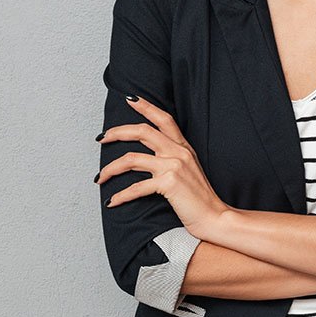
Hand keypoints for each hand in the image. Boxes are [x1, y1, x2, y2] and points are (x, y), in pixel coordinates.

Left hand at [96, 95, 231, 238]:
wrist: (215, 217)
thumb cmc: (200, 198)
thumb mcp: (190, 170)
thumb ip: (174, 158)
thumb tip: (151, 156)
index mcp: (183, 147)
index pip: (163, 119)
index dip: (146, 107)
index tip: (129, 99)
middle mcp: (178, 152)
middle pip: (142, 131)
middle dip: (117, 132)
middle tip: (102, 138)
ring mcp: (173, 166)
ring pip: (131, 158)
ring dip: (111, 169)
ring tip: (100, 177)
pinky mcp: (168, 183)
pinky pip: (136, 187)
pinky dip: (121, 196)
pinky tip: (113, 202)